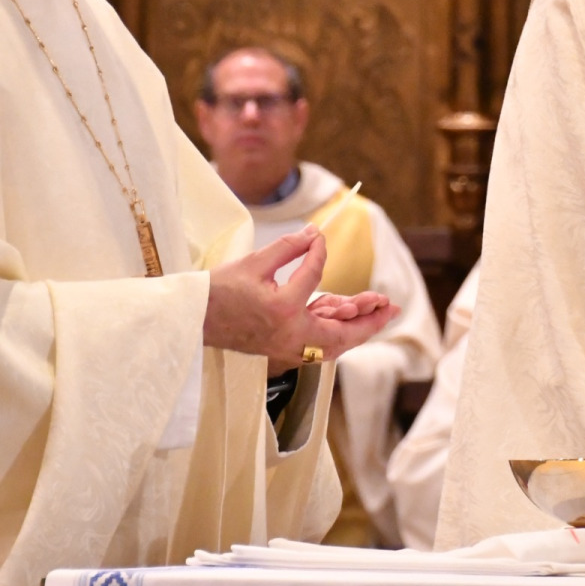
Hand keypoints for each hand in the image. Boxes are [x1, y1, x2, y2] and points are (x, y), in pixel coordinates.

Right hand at [203, 226, 401, 370]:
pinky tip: (347, 316)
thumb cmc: (219, 292)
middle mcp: (290, 335)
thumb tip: (314, 233)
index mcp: (283, 310)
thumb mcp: (254, 263)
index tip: (319, 239)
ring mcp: (286, 348)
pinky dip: (336, 333)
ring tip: (380, 312)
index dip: (318, 253)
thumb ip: (288, 248)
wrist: (193, 321)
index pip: (314, 276)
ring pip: (333, 345)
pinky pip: (318, 346)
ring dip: (358, 328)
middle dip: (369, 319)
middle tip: (391, 306)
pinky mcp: (282, 352)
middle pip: (342, 334)